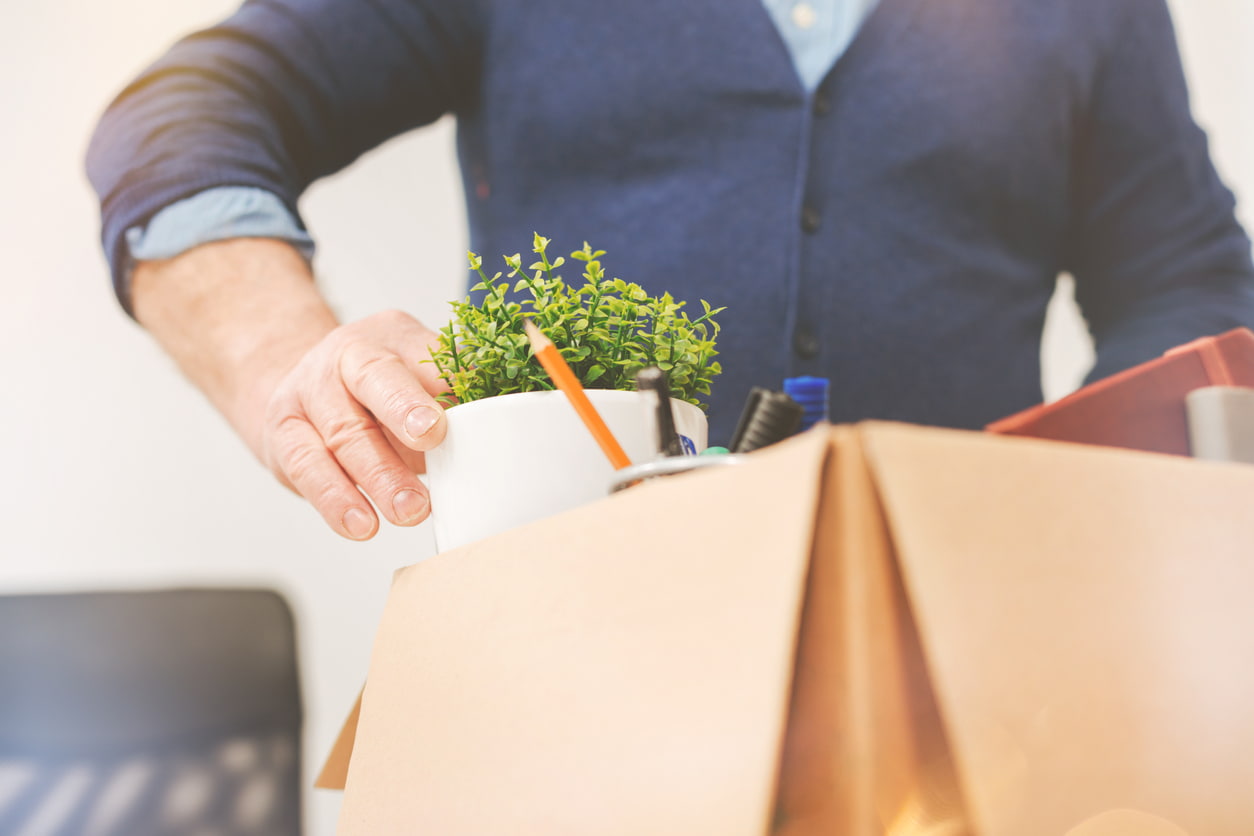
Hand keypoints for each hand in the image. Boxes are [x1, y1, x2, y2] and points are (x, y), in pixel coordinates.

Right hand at [131, 239, 448, 540]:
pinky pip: (307, 467)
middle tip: (433, 444)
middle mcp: (344, 356)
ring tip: (409, 511)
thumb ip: (452, 398)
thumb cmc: (380, 392)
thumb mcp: (418, 379)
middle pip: (374, 381)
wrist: (306, 388)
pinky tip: (361, 525)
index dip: (437, 379)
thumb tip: (499, 425)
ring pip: (341, 433)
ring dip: (378, 477)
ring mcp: (308, 392)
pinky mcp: (284, 435)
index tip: (451, 412)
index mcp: (389, 336)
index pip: (416, 351)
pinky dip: (335, 499)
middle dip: (402, 413)